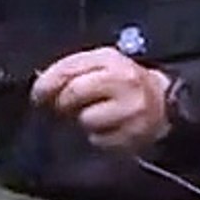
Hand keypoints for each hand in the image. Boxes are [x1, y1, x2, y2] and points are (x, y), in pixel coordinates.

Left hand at [30, 47, 171, 151]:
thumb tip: (41, 89)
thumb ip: (72, 70)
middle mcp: (123, 81)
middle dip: (62, 103)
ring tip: (95, 116)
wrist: (162, 102)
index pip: (70, 67)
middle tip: (64, 108)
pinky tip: (107, 128)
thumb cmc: (122, 81)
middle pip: (74, 93)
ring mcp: (131, 109)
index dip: (47, 83)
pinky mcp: (134, 135)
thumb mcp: (100, 64)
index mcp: (110, 59)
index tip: (37, 95)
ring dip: (83, 121)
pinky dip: (97, 137)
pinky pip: (99, 140)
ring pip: (86, 120)